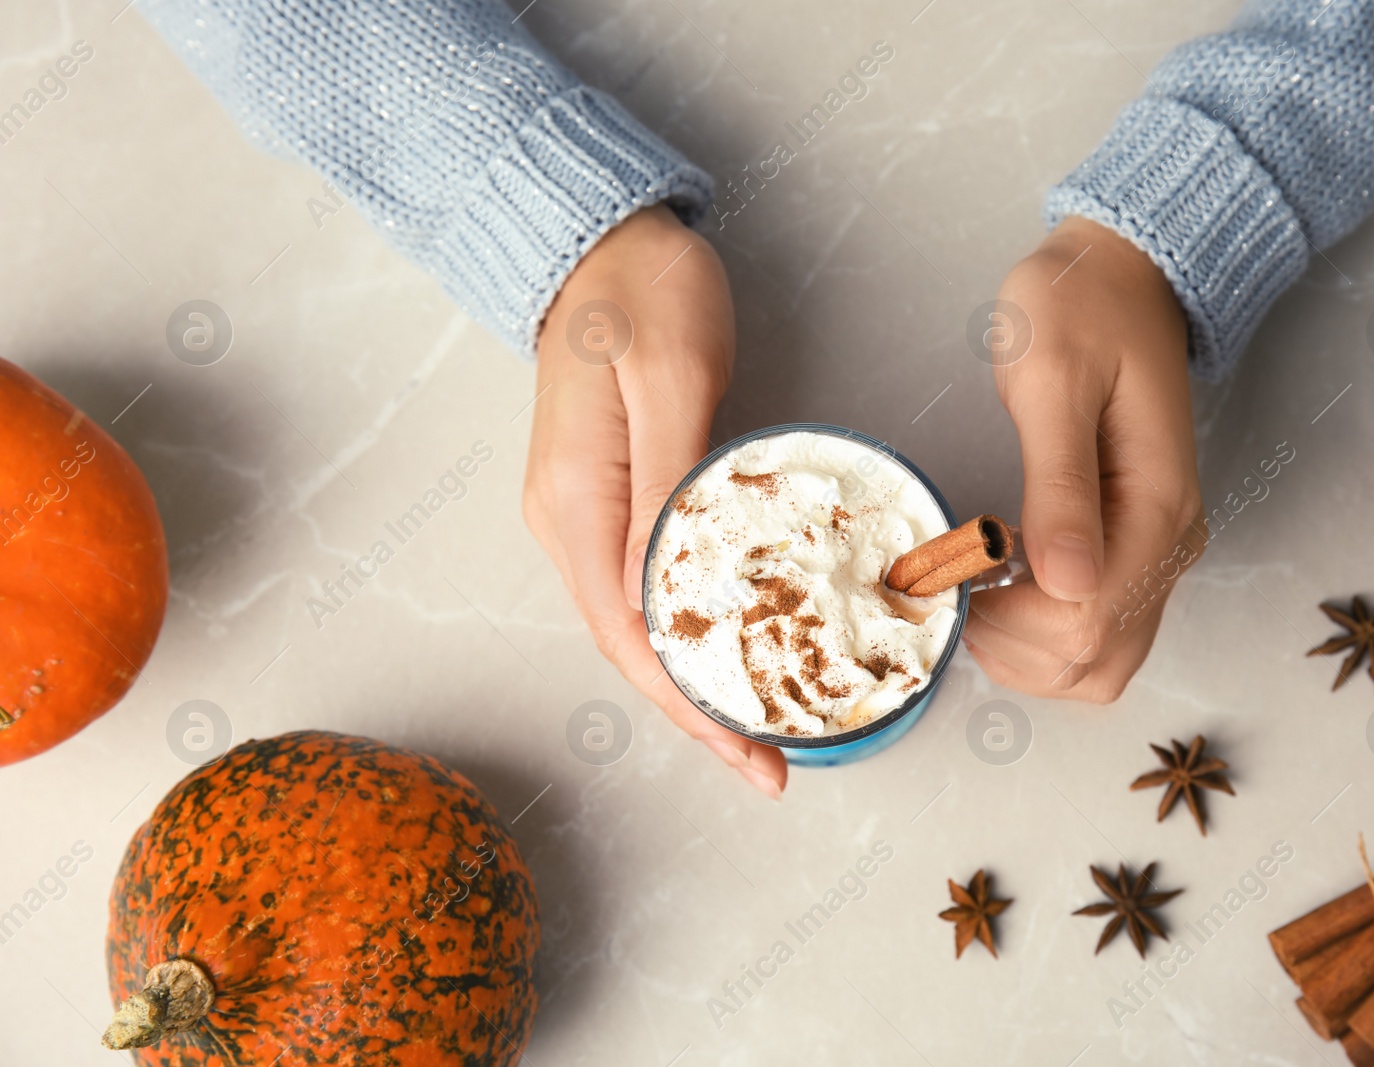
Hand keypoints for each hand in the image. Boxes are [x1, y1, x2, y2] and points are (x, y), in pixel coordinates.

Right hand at [523, 205, 785, 797]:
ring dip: (693, 684)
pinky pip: (643, 591)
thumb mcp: (672, 373)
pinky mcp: (606, 500)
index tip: (750, 753)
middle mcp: (566, 525)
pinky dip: (687, 635)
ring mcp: (580, 515)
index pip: (628, 636)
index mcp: (576, 505)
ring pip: (635, 628)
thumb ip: (673, 477)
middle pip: (628, 649)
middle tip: (771, 764)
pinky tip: (728, 653)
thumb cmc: (640, 292)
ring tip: (760, 729)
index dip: (688, 705)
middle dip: (697, 714)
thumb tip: (671, 582)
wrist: (598, 243)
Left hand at [964, 217, 1205, 701]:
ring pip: (1096, 663)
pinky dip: (1039, 639)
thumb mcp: (1052, 378)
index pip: (1088, 620)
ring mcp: (1155, 554)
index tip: (948, 570)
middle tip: (949, 583)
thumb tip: (1065, 582)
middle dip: (1008, 644)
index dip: (1007, 619)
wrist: (1121, 273)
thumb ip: (1059, 481)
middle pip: (1094, 660)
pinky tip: (996, 595)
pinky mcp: (1133, 551)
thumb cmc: (1079, 309)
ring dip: (1022, 653)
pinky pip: (1095, 633)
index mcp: (1157, 506)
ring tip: (968, 590)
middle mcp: (1169, 546)